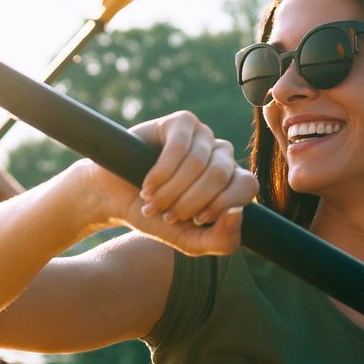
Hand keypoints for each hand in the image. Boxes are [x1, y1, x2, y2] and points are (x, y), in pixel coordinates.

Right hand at [73, 111, 256, 256]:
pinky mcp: (181, 122)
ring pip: (199, 162)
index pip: (247, 185)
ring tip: (152, 201)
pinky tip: (147, 184)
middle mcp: (222, 155)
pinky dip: (161, 172)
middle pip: (220, 174)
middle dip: (189, 201)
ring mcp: (203, 136)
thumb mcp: (192, 241)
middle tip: (166, 214)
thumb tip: (237, 213)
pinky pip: (179, 147)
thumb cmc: (157, 218)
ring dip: (170, 190)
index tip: (195, 221)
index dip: (221, 205)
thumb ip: (222, 240)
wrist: (117, 199)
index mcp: (232, 181)